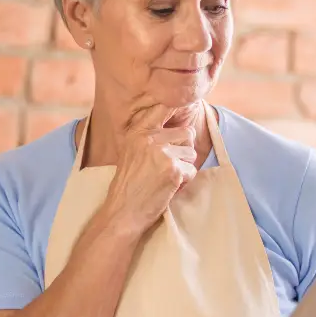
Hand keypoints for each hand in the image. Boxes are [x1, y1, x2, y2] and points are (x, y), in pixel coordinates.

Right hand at [102, 100, 198, 235]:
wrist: (123, 212)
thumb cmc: (128, 186)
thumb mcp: (131, 153)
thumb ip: (149, 138)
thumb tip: (177, 126)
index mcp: (138, 132)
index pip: (163, 108)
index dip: (176, 107)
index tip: (185, 104)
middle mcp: (149, 139)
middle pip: (186, 133)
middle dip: (184, 150)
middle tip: (170, 166)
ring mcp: (162, 154)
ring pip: (191, 152)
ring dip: (184, 167)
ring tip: (167, 178)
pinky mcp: (173, 170)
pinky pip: (192, 170)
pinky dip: (185, 182)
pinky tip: (169, 187)